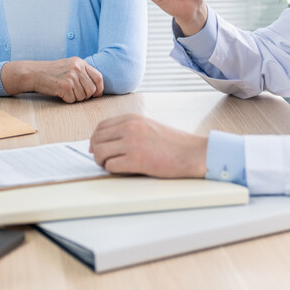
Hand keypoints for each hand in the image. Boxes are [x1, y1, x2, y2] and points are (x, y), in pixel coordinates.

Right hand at [2, 57, 103, 102]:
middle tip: (75, 94)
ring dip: (75, 98)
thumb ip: (83, 73)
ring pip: (83, 97)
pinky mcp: (64, 87)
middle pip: (92, 90)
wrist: (34, 73)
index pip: (98, 77)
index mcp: (80, 62)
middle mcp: (77, 68)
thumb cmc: (52, 72)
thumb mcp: (69, 66)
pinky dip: (67, 100)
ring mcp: (71, 77)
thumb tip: (97, 89)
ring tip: (65, 91)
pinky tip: (60, 93)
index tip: (96, 94)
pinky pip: (72, 100)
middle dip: (86, 96)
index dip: (99, 88)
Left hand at [89, 113, 207, 177]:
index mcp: (132, 118)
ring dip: (102, 162)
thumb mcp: (148, 127)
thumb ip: (128, 130)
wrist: (193, 153)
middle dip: (96, 151)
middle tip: (104, 160)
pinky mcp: (136, 160)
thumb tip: (104, 142)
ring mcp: (132, 143)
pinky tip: (123, 170)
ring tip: (112, 165)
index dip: (96, 140)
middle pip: (96, 139)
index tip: (98, 148)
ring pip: (100, 152)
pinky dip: (112, 170)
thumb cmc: (173, 143)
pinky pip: (111, 166)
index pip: (101, 127)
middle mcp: (129, 128)